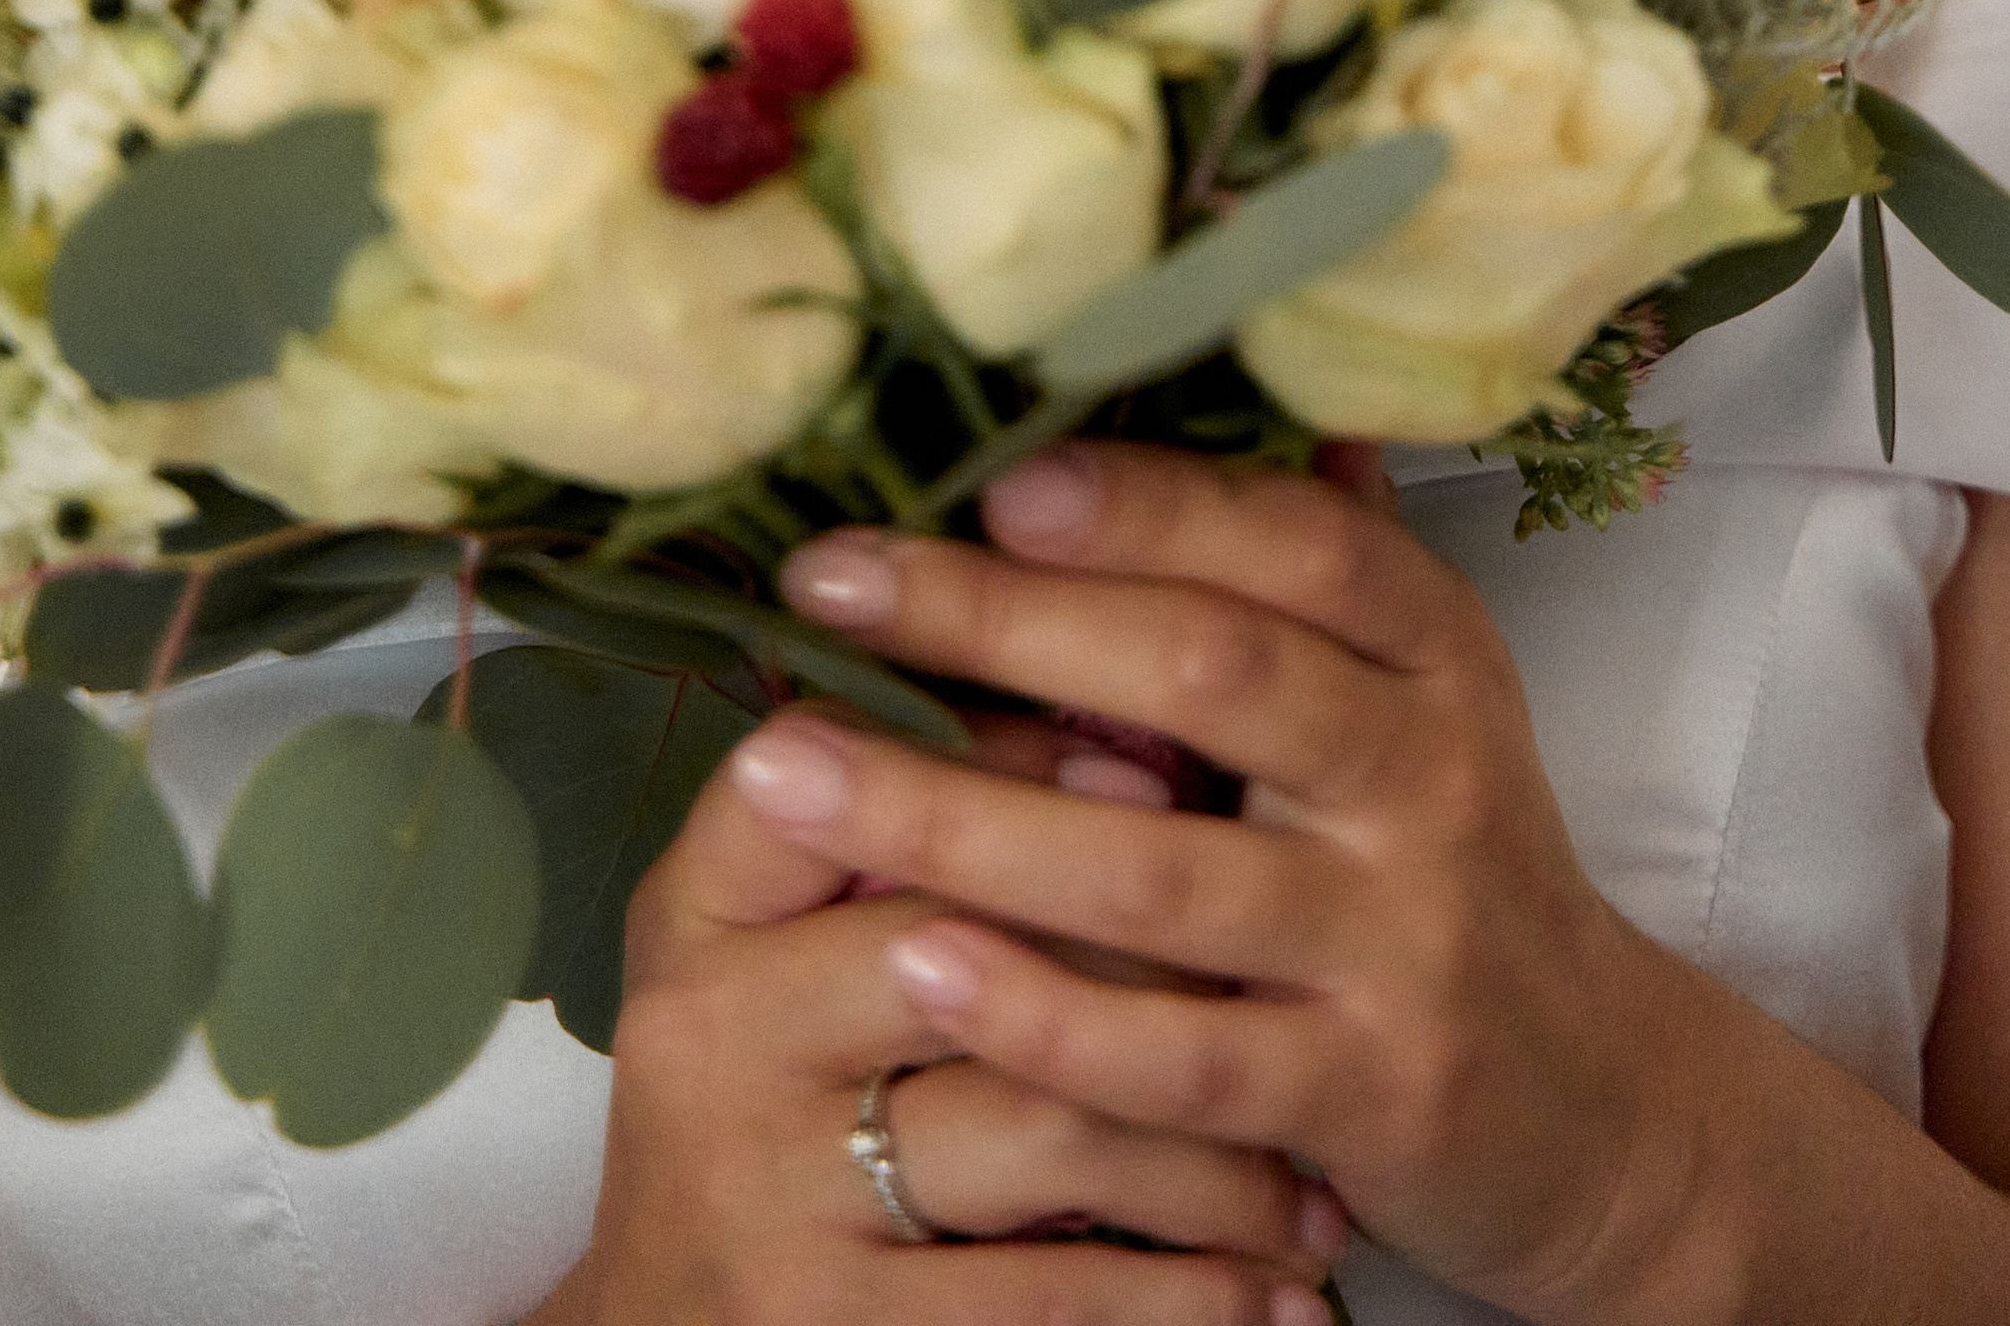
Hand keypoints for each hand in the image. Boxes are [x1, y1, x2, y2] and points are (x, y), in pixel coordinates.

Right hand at [548, 696, 1349, 1325]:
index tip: (1157, 766)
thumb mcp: (790, 959)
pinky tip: (1281, 1295)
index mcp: (698, 912)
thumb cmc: (781, 1106)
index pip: (839, 771)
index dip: (1003, 752)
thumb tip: (1147, 739)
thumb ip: (917, 843)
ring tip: (1311, 1175)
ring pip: (1047, 1126)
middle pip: (970, 941)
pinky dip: (1190, 1297)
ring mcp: (764, 1195)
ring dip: (1212, 1158)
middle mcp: (709, 1036)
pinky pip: (1051, 1301)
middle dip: (1154, 948)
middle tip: (1284, 954)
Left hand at [753, 446, 1703, 1325]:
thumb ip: (1308, 557)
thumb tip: (1200, 369)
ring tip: (791, 773)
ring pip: (1157, 871)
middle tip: (828, 585)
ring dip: (959, 820)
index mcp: (1433, 650)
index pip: (1293, 541)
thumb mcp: (1416, 691)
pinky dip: (1040, 1012)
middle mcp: (1427, 776)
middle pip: (1207, 673)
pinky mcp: (1367, 1099)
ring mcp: (1399, 942)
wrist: (1603, 1108)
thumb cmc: (1447, 858)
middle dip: (999, 621)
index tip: (989, 475)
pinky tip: (911, 963)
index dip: (1145, 501)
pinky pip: (1180, 1060)